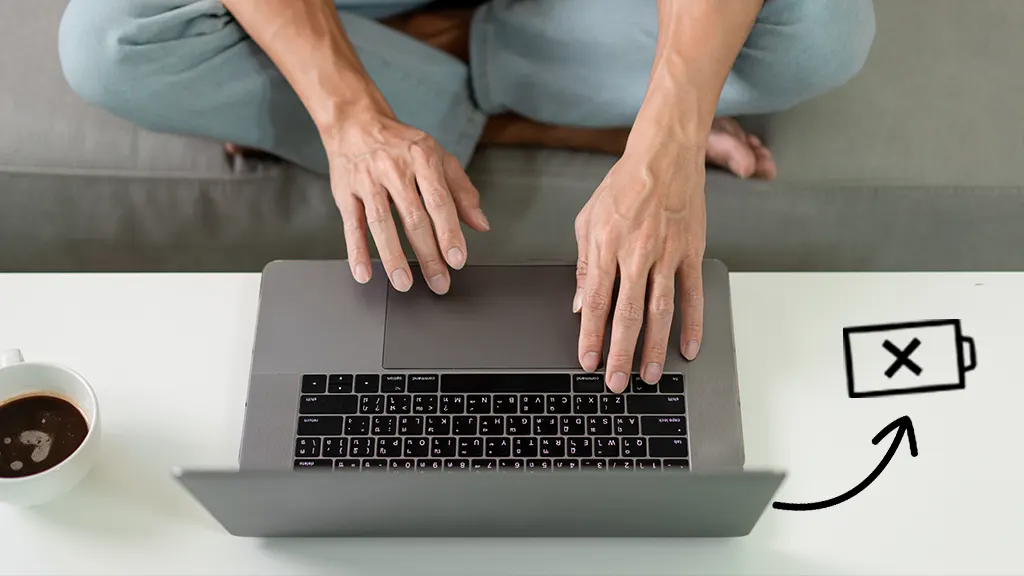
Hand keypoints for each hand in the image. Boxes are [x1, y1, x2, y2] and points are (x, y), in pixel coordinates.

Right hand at [325, 109, 489, 293]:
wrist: (356, 122)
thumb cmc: (401, 145)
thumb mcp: (438, 157)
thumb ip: (462, 191)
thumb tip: (481, 224)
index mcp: (422, 159)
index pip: (439, 201)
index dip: (449, 232)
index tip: (457, 259)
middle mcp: (394, 169)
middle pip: (413, 217)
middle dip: (427, 254)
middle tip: (438, 281)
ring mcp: (367, 180)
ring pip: (381, 223)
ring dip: (393, 256)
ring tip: (403, 283)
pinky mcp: (345, 192)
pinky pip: (352, 224)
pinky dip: (357, 251)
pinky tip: (364, 272)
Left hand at [573, 144, 706, 393]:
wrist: (663, 156)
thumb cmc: (622, 186)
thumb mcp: (588, 221)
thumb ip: (584, 266)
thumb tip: (581, 304)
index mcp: (606, 246)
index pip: (597, 301)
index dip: (591, 336)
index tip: (588, 361)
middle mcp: (637, 253)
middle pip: (627, 314)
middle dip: (620, 353)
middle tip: (617, 382)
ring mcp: (667, 254)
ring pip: (660, 311)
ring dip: (654, 347)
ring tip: (648, 375)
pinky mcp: (691, 252)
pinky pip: (692, 294)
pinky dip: (692, 324)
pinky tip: (688, 348)